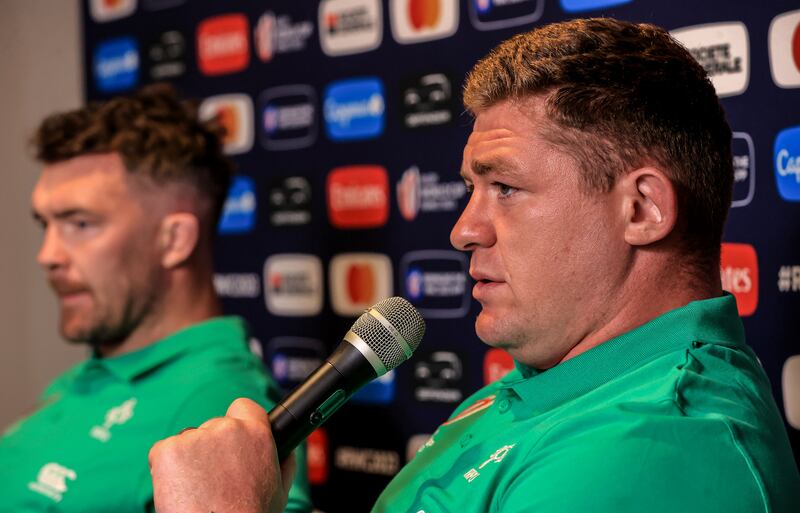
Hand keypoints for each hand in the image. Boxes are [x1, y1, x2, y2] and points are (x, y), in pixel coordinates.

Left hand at [149, 398, 293, 512]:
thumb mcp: (279, 489)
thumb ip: (283, 463)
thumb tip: (288, 453)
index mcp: (256, 433)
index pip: (243, 407)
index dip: (237, 421)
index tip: (231, 440)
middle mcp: (227, 428)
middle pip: (212, 426)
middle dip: (209, 448)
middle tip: (212, 479)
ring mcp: (195, 437)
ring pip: (187, 440)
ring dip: (188, 459)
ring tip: (196, 489)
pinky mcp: (168, 450)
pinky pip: (162, 453)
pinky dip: (165, 469)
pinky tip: (180, 489)